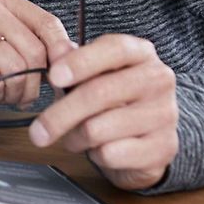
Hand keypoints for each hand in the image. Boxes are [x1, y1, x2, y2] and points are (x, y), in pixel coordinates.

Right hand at [0, 0, 73, 104]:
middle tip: (23, 95)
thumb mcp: (10, 51)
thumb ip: (39, 48)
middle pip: (34, 50)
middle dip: (34, 83)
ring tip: (3, 94)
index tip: (65, 76)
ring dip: (13, 92)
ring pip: (15, 67)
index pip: (47, 24)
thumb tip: (75, 57)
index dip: (63, 54)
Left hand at [29, 34, 178, 190]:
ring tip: (73, 137)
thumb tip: (56, 50)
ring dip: (74, 138)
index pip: (114, 49)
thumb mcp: (87, 75)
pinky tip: (98, 150)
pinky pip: (112, 154)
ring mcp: (165, 114)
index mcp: (140, 53)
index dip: (80, 62)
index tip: (54, 77)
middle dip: (59, 115)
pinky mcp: (164, 148)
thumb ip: (70, 60)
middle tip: (37, 132)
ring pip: (99, 128)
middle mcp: (158, 80)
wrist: (144, 139)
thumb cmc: (110, 99)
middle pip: (100, 93)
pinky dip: (95, 155)